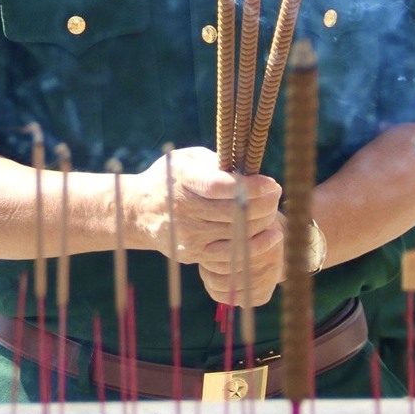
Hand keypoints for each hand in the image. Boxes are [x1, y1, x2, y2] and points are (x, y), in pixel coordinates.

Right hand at [129, 146, 281, 298]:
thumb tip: (250, 172)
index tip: (272, 183)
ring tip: (274, 212)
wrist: (138, 212)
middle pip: (234, 212)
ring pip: (237, 234)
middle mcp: (183, 208)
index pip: (221, 186)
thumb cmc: (170, 178)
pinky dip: (255, 246)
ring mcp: (187, 234)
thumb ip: (216, 163)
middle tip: (276, 195)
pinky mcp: (192, 253)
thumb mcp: (186, 159)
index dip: (251, 187)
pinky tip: (270, 235)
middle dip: (264, 204)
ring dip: (263, 223)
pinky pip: (231, 254)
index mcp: (182, 179)